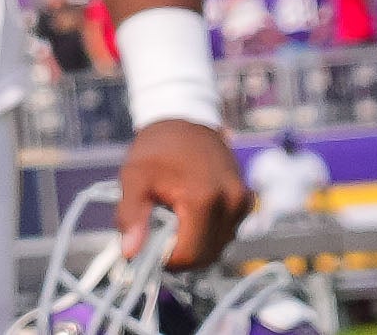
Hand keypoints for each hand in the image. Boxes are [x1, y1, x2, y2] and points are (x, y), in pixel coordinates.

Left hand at [116, 119, 245, 272]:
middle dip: (180, 253)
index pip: (190, 255)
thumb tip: (130, 253)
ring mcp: (242, 203)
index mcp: (205, 198)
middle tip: (158, 234)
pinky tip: (190, 214)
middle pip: (206, 255)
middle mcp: (231, 203)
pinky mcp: (246, 202)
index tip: (149, 246)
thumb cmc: (158, 147)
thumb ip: (131, 215)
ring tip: (174, 219)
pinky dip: (207, 234)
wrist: (185, 117)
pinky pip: (225, 233)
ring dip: (195, 244)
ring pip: (217, 247)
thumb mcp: (134, 177)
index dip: (166, 259)